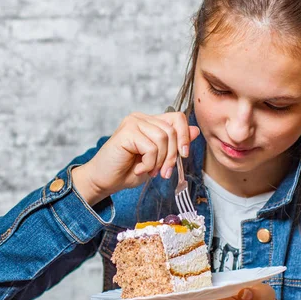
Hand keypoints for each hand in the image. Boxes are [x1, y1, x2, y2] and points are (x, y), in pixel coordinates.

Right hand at [73, 112, 199, 204]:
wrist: (104, 181)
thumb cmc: (128, 171)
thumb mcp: (158, 159)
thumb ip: (174, 144)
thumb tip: (196, 131)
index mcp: (150, 122)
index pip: (177, 118)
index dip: (184, 136)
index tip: (183, 156)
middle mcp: (141, 118)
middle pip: (172, 130)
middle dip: (171, 156)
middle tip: (162, 173)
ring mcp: (133, 122)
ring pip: (163, 138)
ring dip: (159, 161)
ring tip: (148, 170)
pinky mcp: (126, 132)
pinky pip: (150, 147)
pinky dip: (149, 163)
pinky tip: (138, 168)